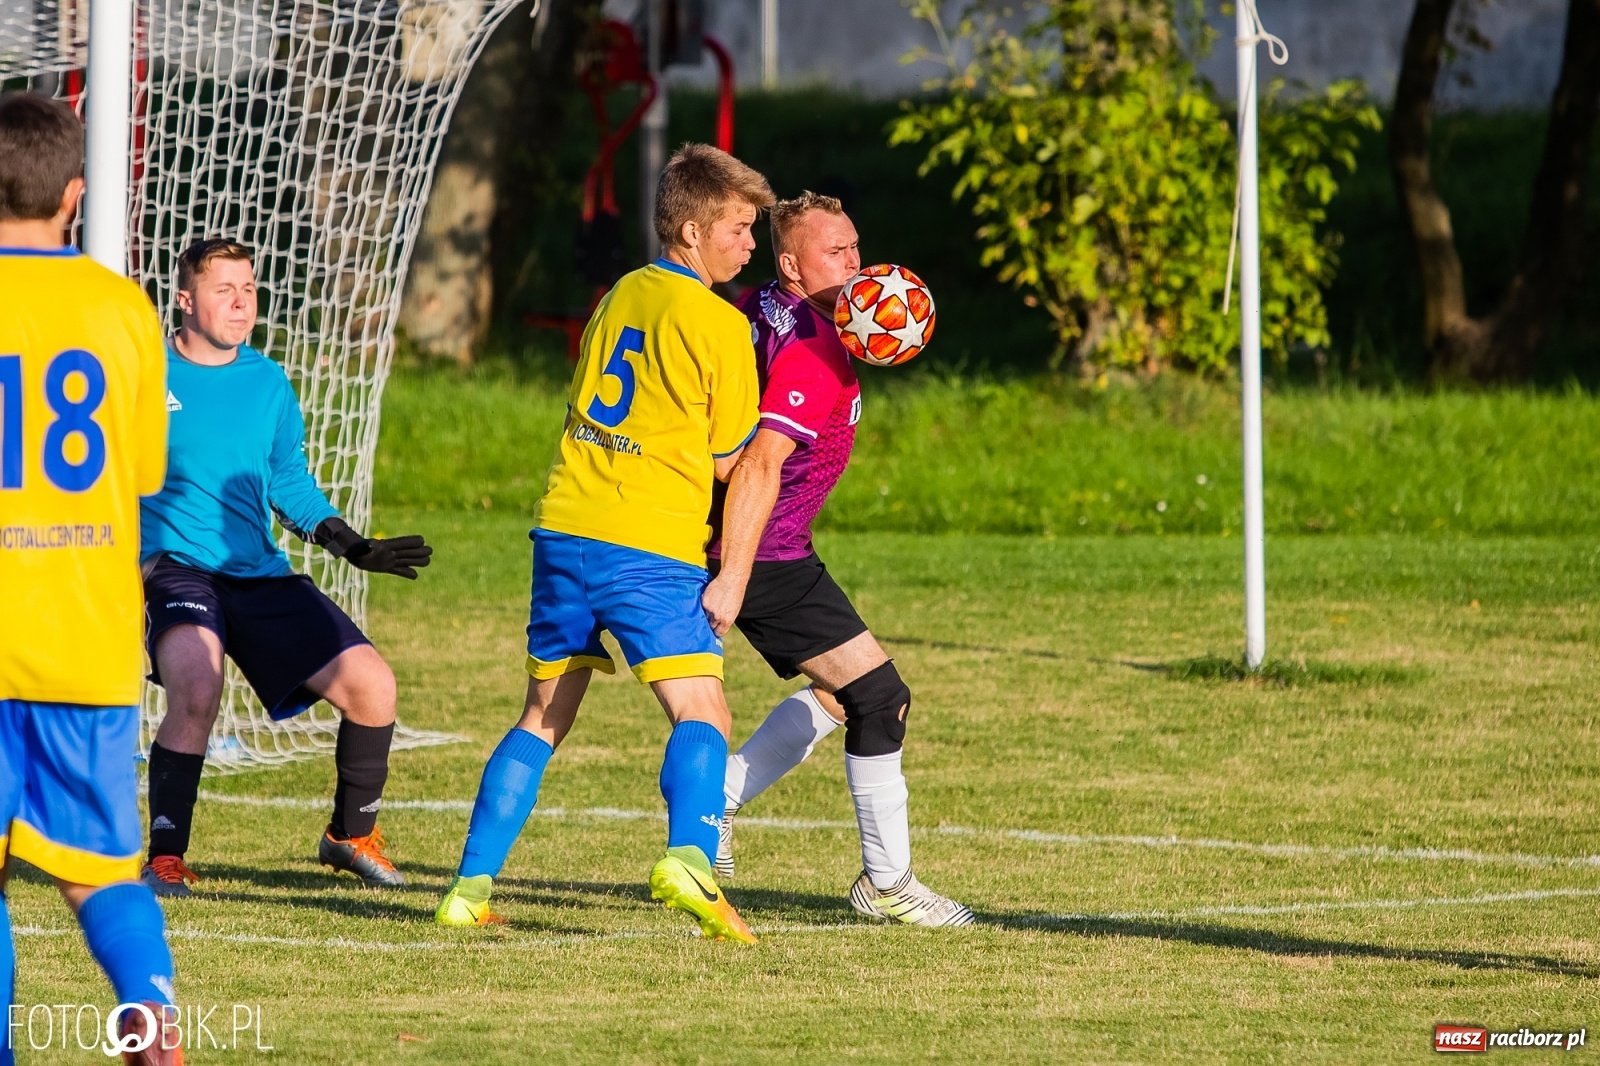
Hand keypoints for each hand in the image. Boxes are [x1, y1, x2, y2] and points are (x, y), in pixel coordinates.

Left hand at [313, 517, 431, 578]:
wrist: (352, 552)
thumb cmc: (356, 548)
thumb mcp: (361, 547)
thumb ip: (368, 546)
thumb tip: (373, 545)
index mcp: (388, 546)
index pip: (404, 542)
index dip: (413, 542)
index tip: (421, 541)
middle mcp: (392, 552)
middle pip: (410, 551)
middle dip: (419, 551)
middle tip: (429, 552)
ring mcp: (390, 560)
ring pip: (408, 560)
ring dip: (417, 561)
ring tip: (427, 561)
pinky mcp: (387, 567)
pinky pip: (400, 571)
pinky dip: (407, 573)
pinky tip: (415, 576)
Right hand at [701, 573, 745, 637]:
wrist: (731, 580)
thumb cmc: (736, 593)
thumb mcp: (734, 610)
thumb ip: (726, 619)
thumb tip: (720, 624)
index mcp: (727, 621)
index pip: (719, 632)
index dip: (717, 631)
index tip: (715, 629)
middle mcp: (717, 617)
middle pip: (710, 625)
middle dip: (711, 622)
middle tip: (713, 616)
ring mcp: (710, 610)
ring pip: (705, 615)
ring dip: (707, 612)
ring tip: (713, 604)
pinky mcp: (704, 602)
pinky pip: (702, 606)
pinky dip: (705, 603)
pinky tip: (711, 598)